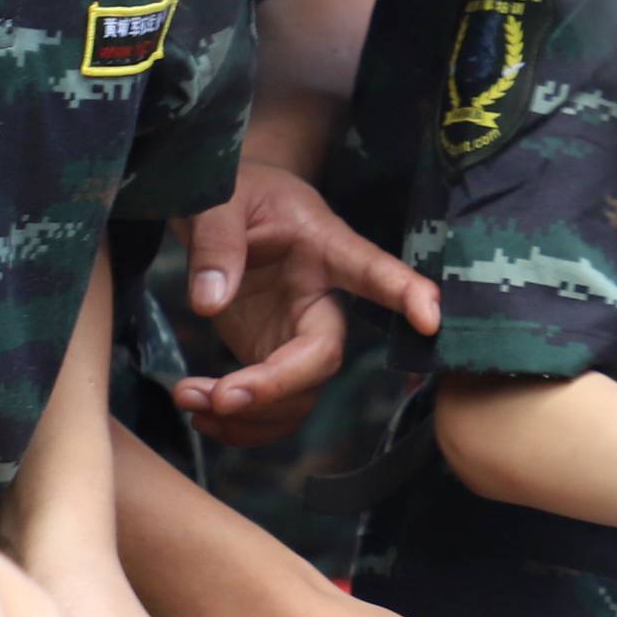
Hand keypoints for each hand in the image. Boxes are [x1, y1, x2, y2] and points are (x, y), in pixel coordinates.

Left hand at [170, 164, 439, 444]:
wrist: (228, 206)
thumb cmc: (238, 190)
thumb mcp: (223, 197)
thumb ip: (217, 242)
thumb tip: (210, 304)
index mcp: (325, 248)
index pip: (374, 272)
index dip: (405, 295)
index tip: (430, 319)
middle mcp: (321, 302)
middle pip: (323, 358)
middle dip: (276, 387)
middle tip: (218, 394)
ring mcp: (297, 336)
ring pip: (299, 398)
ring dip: (246, 415)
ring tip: (185, 396)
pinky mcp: (271, 357)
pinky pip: (271, 411)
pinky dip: (237, 426)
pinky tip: (200, 413)